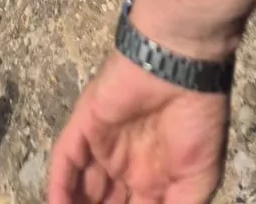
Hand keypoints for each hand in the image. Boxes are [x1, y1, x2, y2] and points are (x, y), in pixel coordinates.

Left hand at [47, 51, 229, 203]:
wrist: (181, 66)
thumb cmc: (197, 121)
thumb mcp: (197, 179)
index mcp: (155, 177)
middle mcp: (127, 163)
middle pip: (105, 203)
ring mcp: (104, 143)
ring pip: (82, 185)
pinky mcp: (85, 123)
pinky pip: (66, 157)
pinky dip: (58, 184)